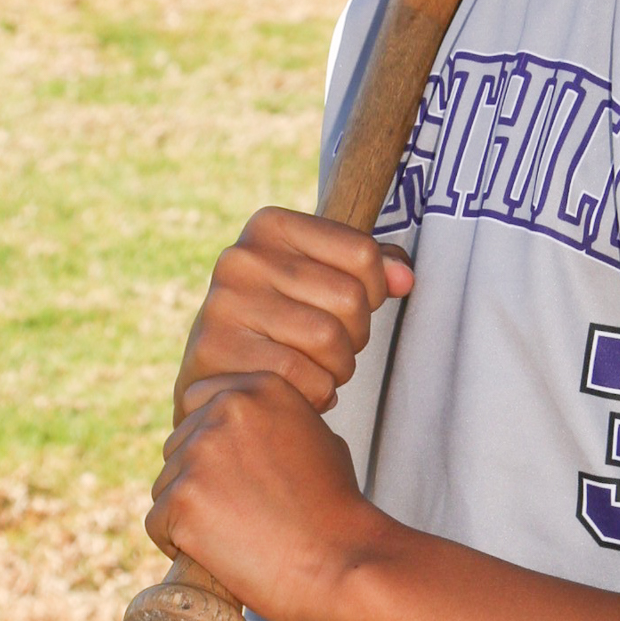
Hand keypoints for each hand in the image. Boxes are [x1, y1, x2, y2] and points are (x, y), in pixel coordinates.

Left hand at [147, 373, 392, 620]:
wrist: (341, 561)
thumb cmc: (334, 510)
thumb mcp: (315, 438)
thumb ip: (272, 421)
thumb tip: (241, 430)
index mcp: (259, 388)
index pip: (197, 400)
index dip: (210, 442)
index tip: (234, 474)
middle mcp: (226, 410)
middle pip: (178, 445)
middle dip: (199, 479)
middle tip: (242, 512)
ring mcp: (201, 453)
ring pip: (166, 484)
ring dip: (189, 512)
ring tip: (238, 534)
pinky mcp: (183, 498)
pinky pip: (158, 522)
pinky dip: (180, 543)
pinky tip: (220, 552)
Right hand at [174, 208, 412, 421]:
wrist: (215, 379)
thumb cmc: (279, 323)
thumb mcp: (319, 281)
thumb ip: (368, 270)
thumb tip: (405, 278)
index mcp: (270, 226)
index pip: (363, 252)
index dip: (375, 290)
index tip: (352, 306)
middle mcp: (241, 257)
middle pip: (350, 299)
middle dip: (356, 336)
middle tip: (332, 349)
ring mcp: (224, 304)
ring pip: (329, 341)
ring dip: (338, 369)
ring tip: (316, 369)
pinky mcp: (217, 354)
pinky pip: (304, 379)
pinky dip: (316, 394)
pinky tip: (297, 390)